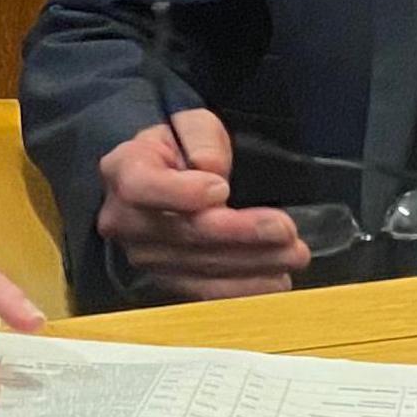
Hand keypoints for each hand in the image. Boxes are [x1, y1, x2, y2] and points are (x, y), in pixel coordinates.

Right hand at [93, 108, 310, 301]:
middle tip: (285, 231)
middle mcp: (124, 220)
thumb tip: (212, 170)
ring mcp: (143, 256)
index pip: (143, 187)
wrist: (161, 177)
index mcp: (123, 170)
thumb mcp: (191, 124)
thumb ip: (201, 139)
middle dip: (238, 234)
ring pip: (198, 266)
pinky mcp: (166, 280)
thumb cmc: (179, 146)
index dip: (182, 193)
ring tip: (293, 256)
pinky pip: (204, 292)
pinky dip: (242, 290)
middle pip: (181, 233)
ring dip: (251, 264)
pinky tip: (275, 282)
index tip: (223, 189)